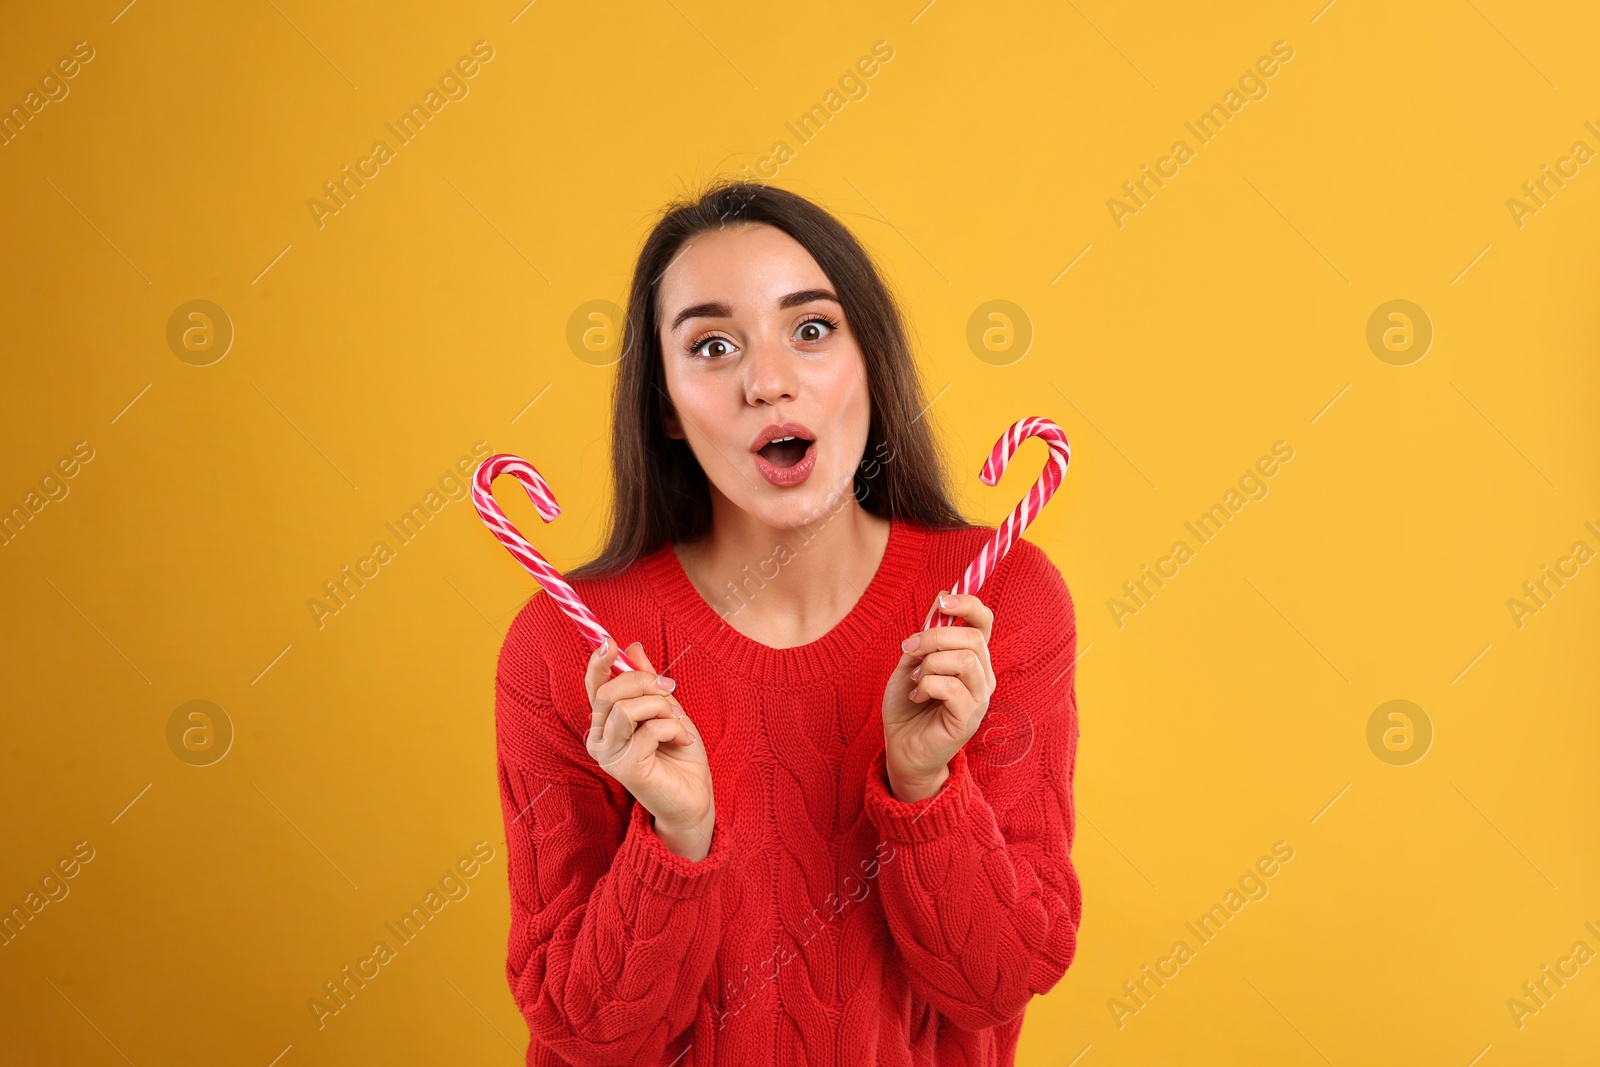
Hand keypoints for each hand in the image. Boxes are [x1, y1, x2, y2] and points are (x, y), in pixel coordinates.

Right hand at [585, 639, 715, 860]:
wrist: (694, 796)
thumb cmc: (678, 755)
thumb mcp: (666, 709)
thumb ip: (648, 683)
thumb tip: (633, 647)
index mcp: (606, 723)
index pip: (594, 687)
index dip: (598, 663)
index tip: (610, 642)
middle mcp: (599, 738)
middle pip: (610, 692)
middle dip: (645, 682)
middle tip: (671, 690)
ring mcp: (609, 755)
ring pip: (626, 709)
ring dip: (661, 708)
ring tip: (678, 723)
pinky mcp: (625, 768)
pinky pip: (648, 729)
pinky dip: (672, 728)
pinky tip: (682, 740)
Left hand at [881, 591, 996, 801]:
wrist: (900, 746)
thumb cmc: (907, 704)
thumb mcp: (912, 661)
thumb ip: (927, 634)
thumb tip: (941, 598)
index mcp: (972, 658)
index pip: (985, 621)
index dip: (968, 603)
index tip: (942, 602)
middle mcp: (983, 676)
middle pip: (973, 637)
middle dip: (935, 636)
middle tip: (909, 649)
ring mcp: (980, 698)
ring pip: (965, 660)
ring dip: (931, 663)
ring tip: (915, 678)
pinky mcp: (969, 719)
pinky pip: (952, 687)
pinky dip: (927, 685)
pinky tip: (917, 695)